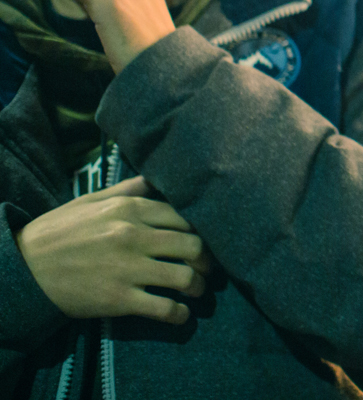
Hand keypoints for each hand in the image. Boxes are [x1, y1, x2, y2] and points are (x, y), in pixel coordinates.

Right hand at [15, 176, 212, 323]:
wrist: (22, 267)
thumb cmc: (57, 232)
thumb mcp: (91, 201)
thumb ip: (128, 190)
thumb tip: (156, 179)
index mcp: (130, 209)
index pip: (184, 217)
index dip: (200, 231)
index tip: (203, 241)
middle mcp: (134, 236)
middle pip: (192, 246)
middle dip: (206, 260)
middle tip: (208, 268)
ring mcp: (127, 268)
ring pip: (184, 277)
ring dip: (198, 286)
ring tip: (197, 291)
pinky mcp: (118, 299)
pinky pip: (163, 308)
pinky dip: (179, 314)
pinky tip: (181, 316)